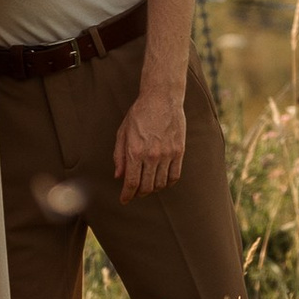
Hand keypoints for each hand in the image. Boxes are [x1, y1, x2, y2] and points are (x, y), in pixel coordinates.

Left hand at [113, 74, 187, 199]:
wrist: (162, 98)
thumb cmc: (139, 114)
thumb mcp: (123, 133)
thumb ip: (120, 156)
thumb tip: (118, 176)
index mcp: (135, 151)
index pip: (131, 182)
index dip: (127, 195)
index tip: (124, 200)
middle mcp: (152, 155)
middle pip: (146, 187)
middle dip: (139, 193)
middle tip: (135, 193)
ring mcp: (167, 154)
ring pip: (161, 184)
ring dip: (153, 189)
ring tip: (148, 186)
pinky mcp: (179, 151)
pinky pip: (175, 176)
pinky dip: (168, 183)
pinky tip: (162, 181)